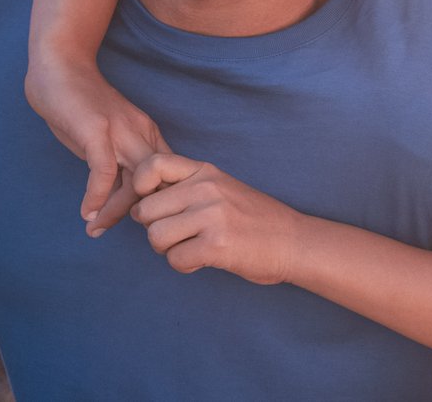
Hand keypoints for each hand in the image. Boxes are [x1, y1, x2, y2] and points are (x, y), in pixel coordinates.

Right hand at [25, 60, 171, 233]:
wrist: (62, 68)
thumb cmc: (83, 106)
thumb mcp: (106, 139)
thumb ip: (115, 165)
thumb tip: (115, 199)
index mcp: (148, 135)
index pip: (169, 175)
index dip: (164, 201)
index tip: (152, 225)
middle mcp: (142, 133)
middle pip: (159, 182)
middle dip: (149, 213)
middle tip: (133, 235)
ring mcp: (121, 131)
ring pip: (135, 181)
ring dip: (117, 211)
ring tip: (98, 229)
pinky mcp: (97, 130)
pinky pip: (104, 171)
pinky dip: (97, 196)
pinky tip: (87, 213)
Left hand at [130, 153, 301, 285]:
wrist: (294, 241)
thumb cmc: (254, 219)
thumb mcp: (222, 189)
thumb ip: (185, 189)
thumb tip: (137, 206)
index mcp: (206, 172)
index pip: (152, 165)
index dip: (140, 186)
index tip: (153, 203)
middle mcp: (207, 189)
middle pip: (145, 211)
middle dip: (155, 228)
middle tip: (180, 235)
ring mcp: (212, 216)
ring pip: (155, 237)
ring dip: (169, 250)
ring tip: (193, 247)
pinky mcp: (216, 245)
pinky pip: (174, 260)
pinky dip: (185, 266)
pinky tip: (204, 259)